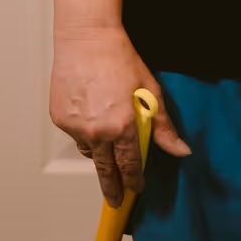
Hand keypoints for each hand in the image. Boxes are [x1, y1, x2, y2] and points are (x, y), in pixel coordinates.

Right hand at [49, 26, 188, 202]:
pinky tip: (92, 116)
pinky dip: (85, 132)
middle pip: (105, 170)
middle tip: (114, 201)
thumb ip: (163, 127)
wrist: (87, 40)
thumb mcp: (151, 92)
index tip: (136, 189)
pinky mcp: (60, 118)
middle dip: (111, 187)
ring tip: (106, 142)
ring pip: (89, 151)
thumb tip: (180, 150)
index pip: (130, 165)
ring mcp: (75, 126)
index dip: (133, 180)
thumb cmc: (120, 60)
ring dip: (98, 154)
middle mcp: (97, 131)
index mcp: (122, 126)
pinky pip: (75, 134)